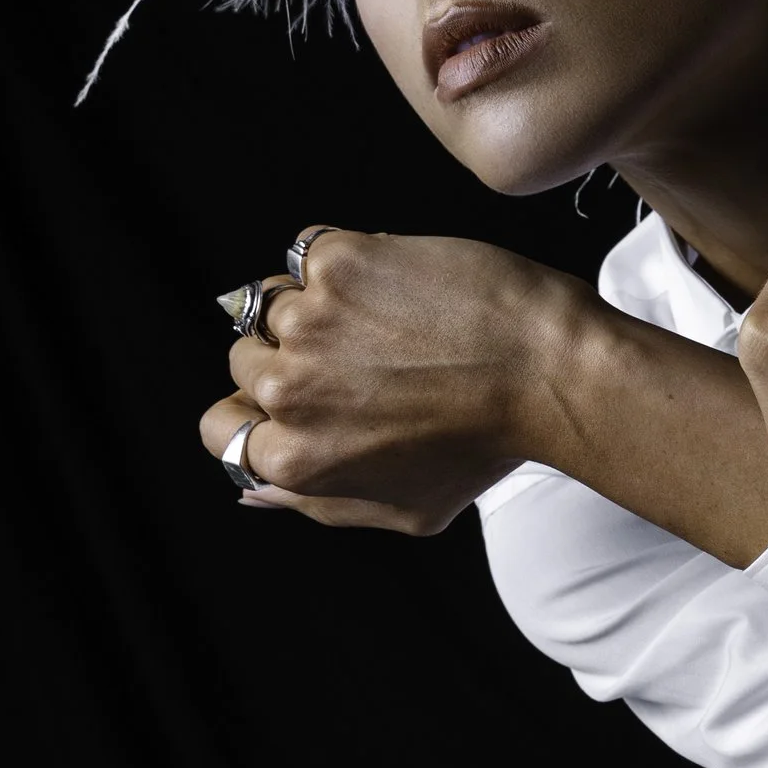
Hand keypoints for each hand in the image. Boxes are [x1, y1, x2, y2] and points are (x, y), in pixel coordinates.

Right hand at [197, 229, 601, 533]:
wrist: (547, 371)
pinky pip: (305, 256)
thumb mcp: (408, 511)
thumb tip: (251, 491)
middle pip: (243, 363)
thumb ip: (318, 506)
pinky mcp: (337, 265)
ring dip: (315, 310)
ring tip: (385, 324)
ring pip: (269, 306)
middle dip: (290, 359)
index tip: (302, 399)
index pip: (220, 429)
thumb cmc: (486, 451)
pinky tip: (395, 286)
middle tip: (364, 362)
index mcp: (294, 461)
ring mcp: (309, 323)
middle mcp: (290, 392)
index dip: (256, 412)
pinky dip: (342, 265)